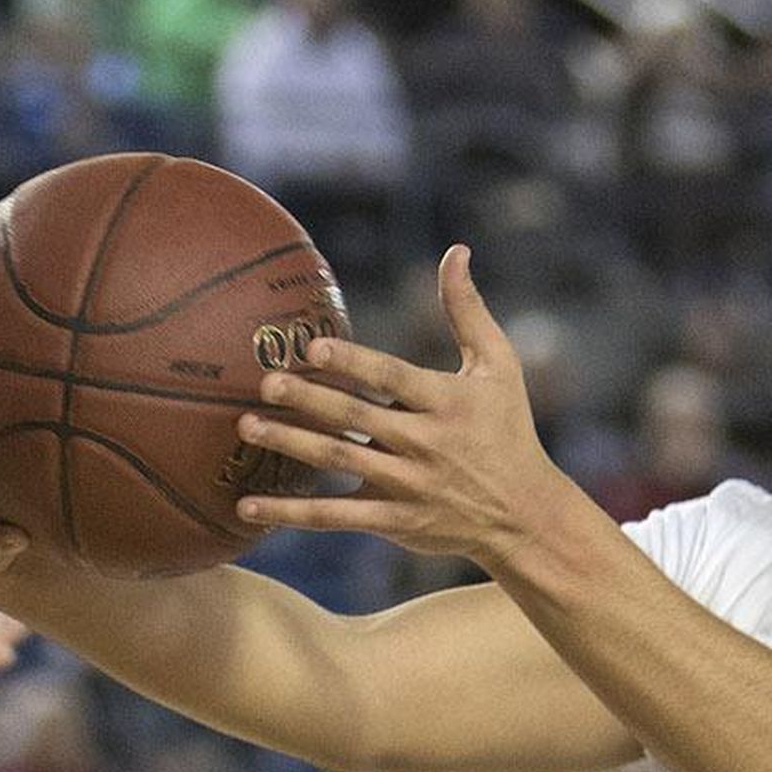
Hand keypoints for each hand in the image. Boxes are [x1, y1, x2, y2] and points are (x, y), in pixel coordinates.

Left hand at [227, 245, 568, 570]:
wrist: (524, 514)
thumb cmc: (507, 429)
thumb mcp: (499, 366)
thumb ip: (468, 310)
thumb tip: (456, 250)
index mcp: (447, 401)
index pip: (393, 378)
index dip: (354, 363)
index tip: (314, 347)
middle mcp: (425, 443)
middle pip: (357, 418)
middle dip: (310, 401)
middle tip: (266, 384)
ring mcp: (408, 485)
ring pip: (339, 462)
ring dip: (291, 445)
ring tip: (248, 426)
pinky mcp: (395, 521)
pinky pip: (335, 517)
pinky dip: (292, 513)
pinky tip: (247, 505)